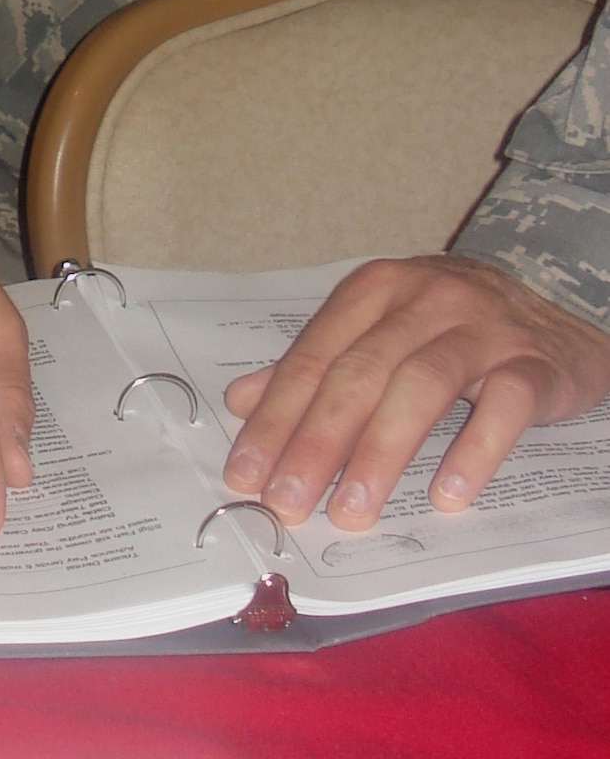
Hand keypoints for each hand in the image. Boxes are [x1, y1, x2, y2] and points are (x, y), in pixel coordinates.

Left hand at [222, 255, 609, 527]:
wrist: (560, 316)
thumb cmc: (453, 329)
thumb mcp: (381, 333)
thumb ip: (315, 365)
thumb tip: (241, 402)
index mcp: (374, 289)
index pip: (313, 357)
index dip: (276, 416)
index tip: (246, 472)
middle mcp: (423, 298)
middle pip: (359, 373)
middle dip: (316, 442)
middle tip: (287, 502)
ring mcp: (482, 327)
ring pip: (421, 387)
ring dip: (381, 453)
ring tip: (350, 512)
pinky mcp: (535, 363)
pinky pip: (503, 406)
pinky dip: (473, 450)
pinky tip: (446, 497)